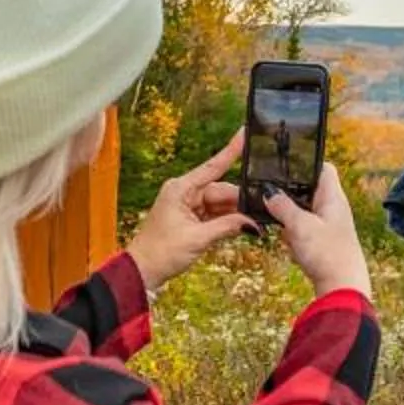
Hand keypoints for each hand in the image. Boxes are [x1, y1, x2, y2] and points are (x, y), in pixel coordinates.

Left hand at [125, 131, 252, 292]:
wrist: (143, 271)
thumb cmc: (161, 252)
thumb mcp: (198, 239)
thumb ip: (227, 227)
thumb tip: (252, 223)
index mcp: (181, 188)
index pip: (212, 166)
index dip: (231, 150)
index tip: (244, 133)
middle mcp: (184, 192)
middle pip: (221, 190)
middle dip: (239, 201)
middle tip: (260, 213)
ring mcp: (187, 205)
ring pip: (220, 203)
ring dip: (234, 214)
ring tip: (252, 224)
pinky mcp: (190, 218)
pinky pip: (214, 214)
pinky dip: (226, 221)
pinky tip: (240, 227)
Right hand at [267, 162, 372, 300]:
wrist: (343, 289)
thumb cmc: (327, 253)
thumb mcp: (299, 226)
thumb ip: (282, 207)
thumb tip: (269, 193)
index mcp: (333, 197)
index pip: (322, 168)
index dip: (304, 163)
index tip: (283, 165)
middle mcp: (334, 209)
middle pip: (309, 191)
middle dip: (289, 197)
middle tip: (271, 200)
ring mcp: (330, 227)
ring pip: (304, 214)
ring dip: (290, 220)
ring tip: (283, 229)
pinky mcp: (325, 244)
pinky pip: (305, 233)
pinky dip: (295, 237)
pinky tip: (292, 247)